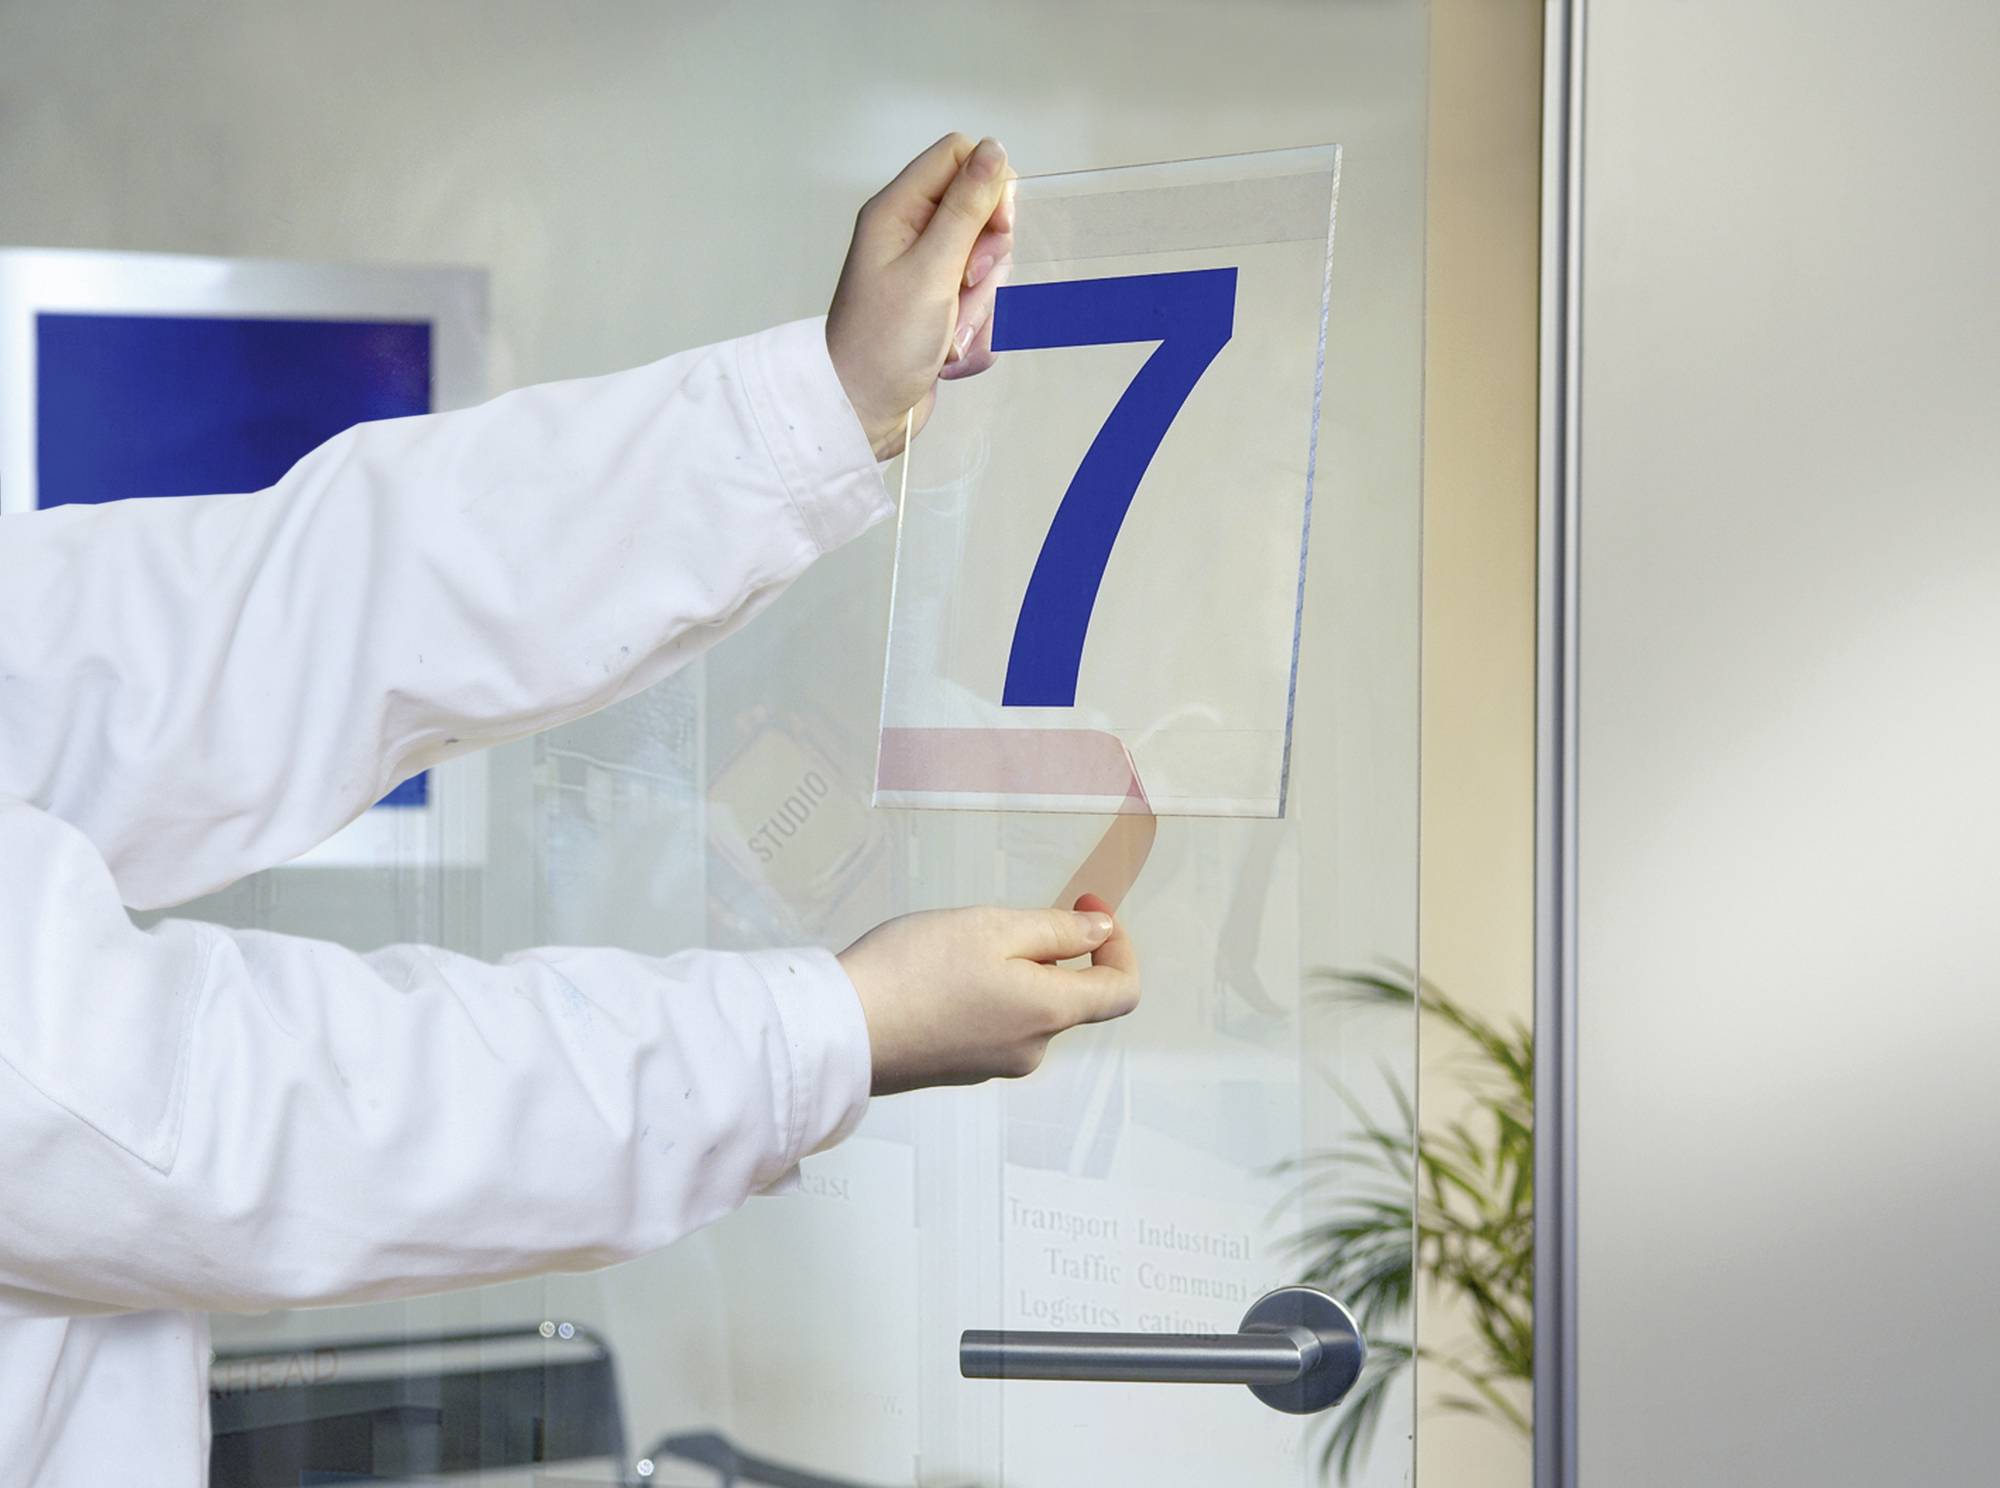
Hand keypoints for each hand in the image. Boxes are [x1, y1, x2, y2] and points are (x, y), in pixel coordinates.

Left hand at [826, 133, 1016, 459]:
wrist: (864, 413)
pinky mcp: (943, 309)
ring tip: (949, 330)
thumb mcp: (931, 270)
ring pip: (989, 266)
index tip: (995, 227)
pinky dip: (976, 331)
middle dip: (987, 259)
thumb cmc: (882, 344)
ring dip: (982, 304)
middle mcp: (913, 235)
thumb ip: (966, 207)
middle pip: (983, 214)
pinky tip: (949, 350)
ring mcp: (930, 274)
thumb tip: (994, 149)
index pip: (960, 157)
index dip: (989, 185)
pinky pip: (984, 305)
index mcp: (898, 211)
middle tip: (962, 286)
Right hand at [838, 894, 1139, 1095]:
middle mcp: (1031, 1049)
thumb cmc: (918, 969)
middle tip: (1001, 918)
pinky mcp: (955, 1068)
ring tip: (958, 945)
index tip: (1086, 905)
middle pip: (1069, 998)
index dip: (1118, 945)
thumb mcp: (994, 928)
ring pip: (1026, 1010)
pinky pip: (991, 1025)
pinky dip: (983, 995)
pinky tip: (937, 975)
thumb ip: (1057, 931)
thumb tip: (1102, 933)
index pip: (1121, 991)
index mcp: (1050, 1014)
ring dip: (1012, 972)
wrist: (840, 1031)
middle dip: (1051, 953)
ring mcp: (991, 1064)